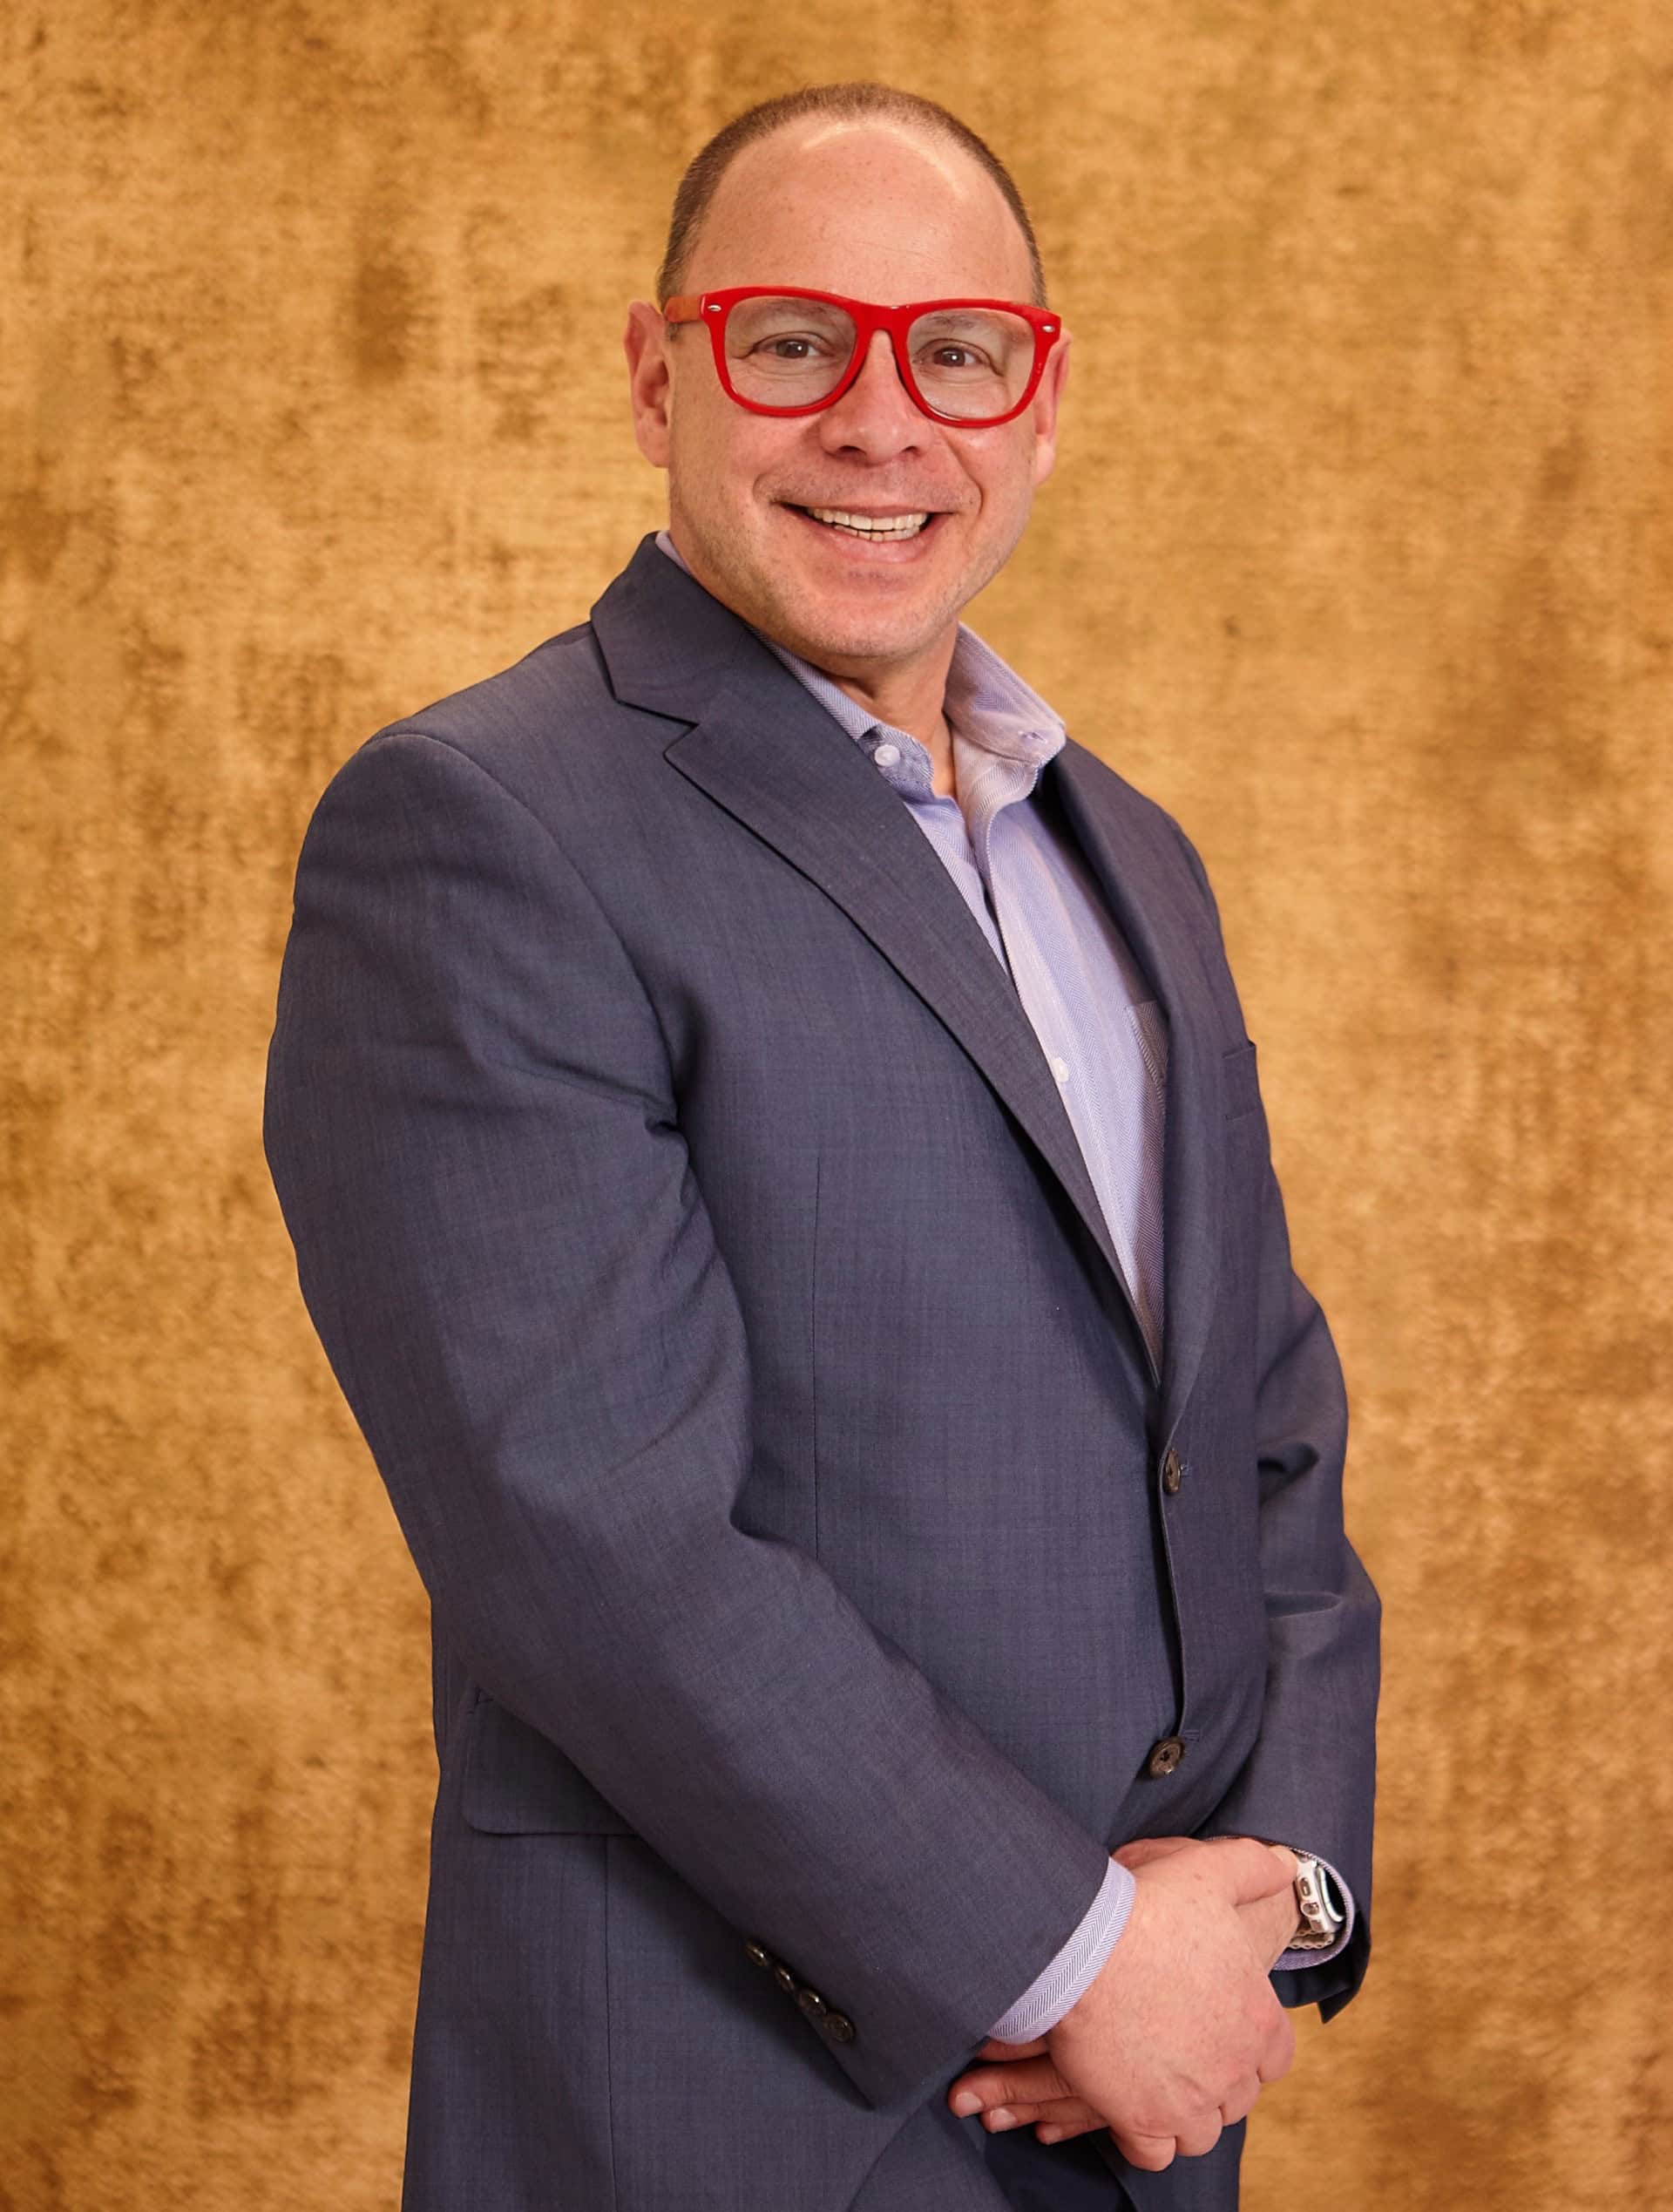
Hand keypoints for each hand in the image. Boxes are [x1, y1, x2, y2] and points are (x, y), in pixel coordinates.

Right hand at [945, 1836, 1297, 2164]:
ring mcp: (1188, 2101)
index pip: (1276, 2058)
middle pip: (1237, 2099)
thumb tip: (1285, 1865)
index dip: (1252, 2048)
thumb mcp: (1209, 1872)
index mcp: (1257, 2018)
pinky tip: (1128, 2109)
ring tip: (1155, 2082)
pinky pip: (1155, 2154)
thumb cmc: (1146, 1909)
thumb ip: (1254, 1868)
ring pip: (1200, 2132)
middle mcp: (1231, 2069)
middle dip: (1215, 2081)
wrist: (1084, 1948)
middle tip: (1181, 2053)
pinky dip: (1145, 2139)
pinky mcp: (1141, 2120)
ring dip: (1183, 2114)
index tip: (1224, 2032)